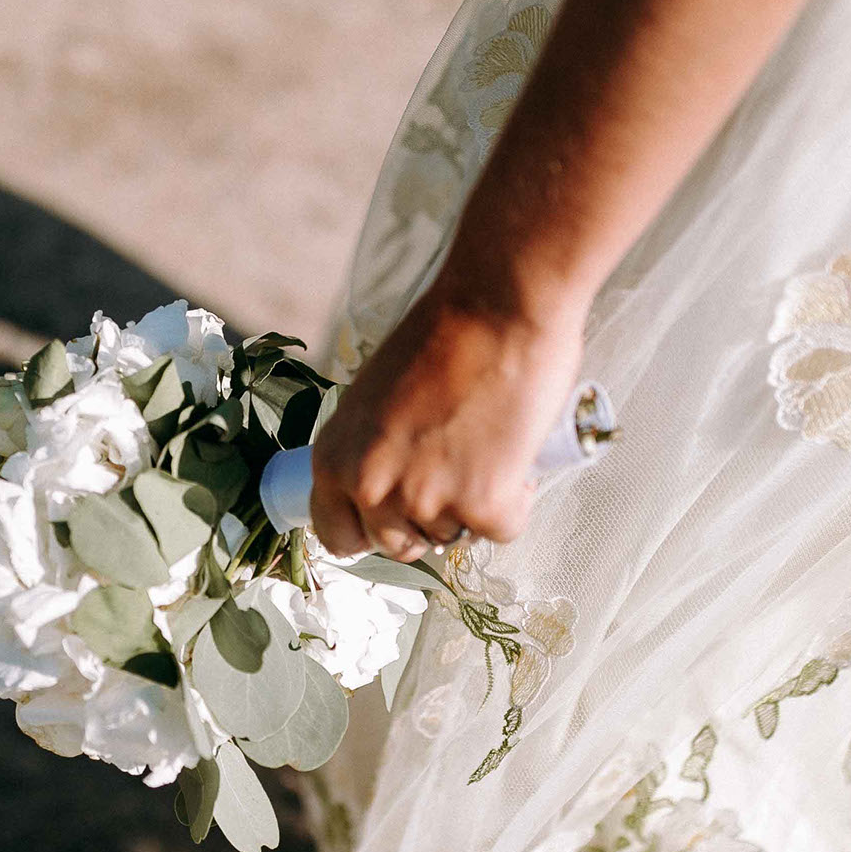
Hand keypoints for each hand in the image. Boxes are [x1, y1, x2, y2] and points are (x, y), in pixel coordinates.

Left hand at [309, 289, 584, 561]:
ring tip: (485, 445)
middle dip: (427, 522)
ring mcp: (424, 501)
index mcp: (335, 458)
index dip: (370, 529)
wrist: (497, 305)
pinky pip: (501, 529)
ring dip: (473, 506)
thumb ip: (374, 447)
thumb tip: (395, 485)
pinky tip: (514, 451)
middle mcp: (370, 487)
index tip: (394, 519)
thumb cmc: (445, 335)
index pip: (336, 534)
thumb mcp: (377, 397)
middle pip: (397, 546)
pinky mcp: (480, 505)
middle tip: (455, 474)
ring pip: (450, 538)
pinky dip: (515, 499)